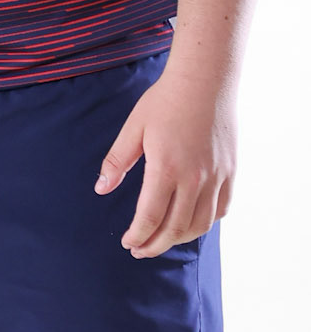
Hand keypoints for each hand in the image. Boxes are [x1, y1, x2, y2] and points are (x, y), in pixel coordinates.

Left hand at [94, 68, 236, 256]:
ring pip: (200, 224)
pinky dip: (205, 222)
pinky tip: (190, 223)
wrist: (205, 81)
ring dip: (180, 238)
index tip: (128, 243)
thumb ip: (117, 161)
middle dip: (155, 245)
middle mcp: (195, 178)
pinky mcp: (230, 172)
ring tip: (162, 240)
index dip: (138, 236)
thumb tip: (101, 188)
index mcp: (166, 168)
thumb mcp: (133, 128)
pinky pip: (220, 209)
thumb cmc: (165, 101)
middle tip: (140, 250)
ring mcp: (216, 176)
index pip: (151, 218)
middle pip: (176, 228)